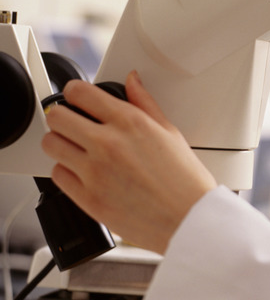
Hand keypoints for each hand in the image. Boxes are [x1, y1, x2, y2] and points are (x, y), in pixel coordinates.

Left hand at [42, 71, 216, 253]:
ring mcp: (95, 171)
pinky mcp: (87, 197)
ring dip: (60, 143)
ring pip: (51, 145)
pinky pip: (57, 175)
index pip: (79, 93)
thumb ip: (145, 103)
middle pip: (57, 116)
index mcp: (130, 122)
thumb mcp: (170, 132)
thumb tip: (132, 81)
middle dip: (63, 116)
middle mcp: (108, 143)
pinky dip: (66, 171)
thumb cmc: (185, 180)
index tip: (76, 97)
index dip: (74, 92)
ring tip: (75, 148)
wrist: (188, 218)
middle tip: (72, 123)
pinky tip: (83, 171)